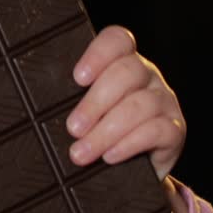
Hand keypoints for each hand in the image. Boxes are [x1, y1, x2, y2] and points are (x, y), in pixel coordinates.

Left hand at [64, 25, 185, 179]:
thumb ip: (70, 99)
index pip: (118, 40)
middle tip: (72, 129)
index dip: (99, 53)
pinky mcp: (175, 129)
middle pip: (126, 73)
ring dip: (106, 131)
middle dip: (95, 103)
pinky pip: (158, 130)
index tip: (77, 78)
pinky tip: (110, 156)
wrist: (130, 171)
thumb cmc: (97, 132)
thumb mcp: (84, 112)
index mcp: (123, 62)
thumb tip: (36, 103)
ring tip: (81, 152)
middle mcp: (147, 75)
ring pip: (140, 105)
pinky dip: (130, 143)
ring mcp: (164, 100)